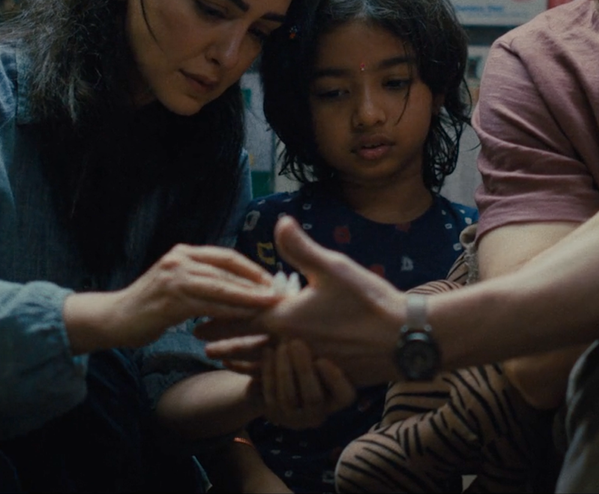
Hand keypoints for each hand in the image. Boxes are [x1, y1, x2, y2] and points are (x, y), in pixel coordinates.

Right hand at [65, 244, 279, 354]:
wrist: (113, 319)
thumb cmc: (150, 307)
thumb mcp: (177, 285)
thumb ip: (202, 281)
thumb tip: (239, 287)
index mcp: (184, 253)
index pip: (227, 256)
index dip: (253, 268)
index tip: (274, 281)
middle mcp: (180, 259)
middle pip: (228, 269)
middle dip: (256, 282)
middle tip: (281, 293)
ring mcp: (174, 278)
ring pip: (221, 286)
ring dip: (249, 296)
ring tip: (272, 305)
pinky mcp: (170, 300)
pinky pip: (208, 305)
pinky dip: (230, 310)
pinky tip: (247, 317)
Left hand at [199, 216, 404, 385]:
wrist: (404, 339)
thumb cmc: (369, 301)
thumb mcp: (333, 267)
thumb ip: (301, 247)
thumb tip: (279, 221)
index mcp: (285, 318)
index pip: (240, 316)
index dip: (216, 316)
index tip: (194, 318)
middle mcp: (289, 345)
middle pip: (247, 345)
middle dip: (224, 343)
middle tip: (202, 344)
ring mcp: (306, 363)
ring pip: (265, 365)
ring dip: (244, 361)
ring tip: (228, 362)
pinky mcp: (324, 374)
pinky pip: (287, 377)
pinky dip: (271, 375)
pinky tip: (272, 375)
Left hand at [258, 339, 357, 429]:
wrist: (282, 375)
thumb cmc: (314, 352)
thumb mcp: (327, 346)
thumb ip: (337, 336)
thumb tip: (361, 306)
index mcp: (337, 399)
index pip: (345, 397)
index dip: (334, 380)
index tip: (322, 360)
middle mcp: (318, 414)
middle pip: (313, 398)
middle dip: (303, 370)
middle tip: (296, 343)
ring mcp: (294, 418)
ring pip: (288, 398)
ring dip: (283, 370)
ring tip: (281, 346)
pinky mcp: (273, 414)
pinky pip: (270, 396)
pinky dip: (268, 373)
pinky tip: (268, 350)